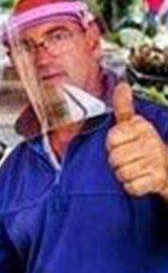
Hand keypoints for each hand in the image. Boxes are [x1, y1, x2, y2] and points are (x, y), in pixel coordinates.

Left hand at [106, 82, 167, 197]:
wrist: (167, 168)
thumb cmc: (145, 146)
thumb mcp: (134, 124)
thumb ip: (123, 106)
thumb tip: (121, 85)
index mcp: (142, 126)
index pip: (111, 139)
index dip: (112, 145)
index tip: (122, 145)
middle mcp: (151, 141)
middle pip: (114, 158)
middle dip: (118, 162)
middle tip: (130, 159)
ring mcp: (156, 161)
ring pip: (122, 172)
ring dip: (125, 174)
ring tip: (136, 169)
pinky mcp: (159, 180)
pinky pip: (131, 186)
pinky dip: (133, 186)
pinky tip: (141, 180)